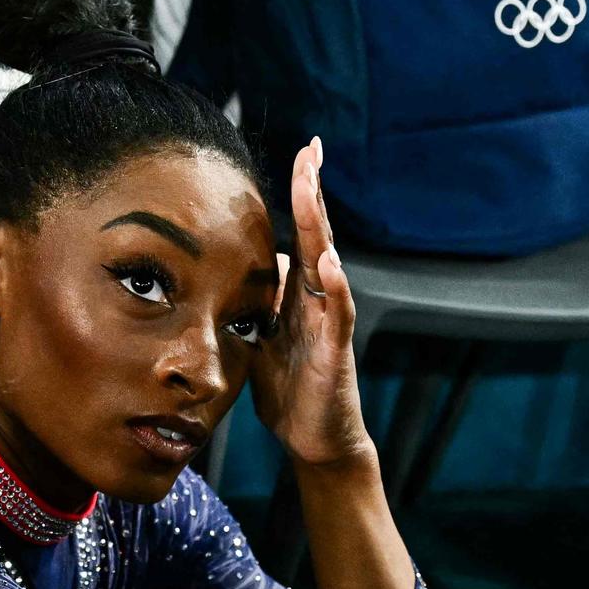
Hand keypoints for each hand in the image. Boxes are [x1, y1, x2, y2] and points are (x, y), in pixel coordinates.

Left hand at [249, 138, 371, 467]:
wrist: (313, 439)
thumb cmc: (289, 391)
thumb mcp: (263, 337)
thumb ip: (259, 301)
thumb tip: (250, 263)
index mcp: (299, 294)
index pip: (298, 234)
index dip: (299, 195)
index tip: (300, 154)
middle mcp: (319, 299)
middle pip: (315, 235)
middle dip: (313, 191)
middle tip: (312, 148)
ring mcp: (330, 322)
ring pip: (327, 263)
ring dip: (319, 225)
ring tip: (312, 186)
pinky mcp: (336, 351)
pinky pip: (338, 313)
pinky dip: (334, 286)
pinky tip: (326, 261)